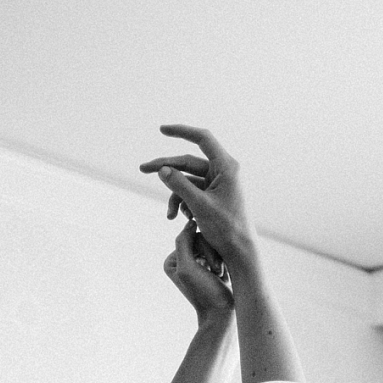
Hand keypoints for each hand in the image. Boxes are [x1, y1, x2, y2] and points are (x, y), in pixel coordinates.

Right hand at [140, 126, 255, 270]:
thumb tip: (162, 169)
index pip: (202, 139)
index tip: (162, 130)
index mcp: (226, 166)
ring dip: (175, 195)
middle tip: (143, 169)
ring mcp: (217, 184)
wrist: (239, 252)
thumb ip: (180, 185)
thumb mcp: (199, 206)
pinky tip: (179, 218)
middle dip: (166, 168)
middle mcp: (223, 171)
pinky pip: (191, 192)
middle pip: (188, 162)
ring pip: (187, 180)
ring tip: (169, 215)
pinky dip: (182, 203)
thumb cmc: (226, 229)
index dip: (182, 131)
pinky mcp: (212, 196)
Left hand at [164, 222, 233, 323]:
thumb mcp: (187, 267)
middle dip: (212, 254)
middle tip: (216, 272)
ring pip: (211, 245)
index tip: (208, 268)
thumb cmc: (204, 293)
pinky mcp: (210, 268)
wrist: (221, 314)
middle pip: (201, 239)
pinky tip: (223, 275)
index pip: (190, 237)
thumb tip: (190, 222)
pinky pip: (218, 253)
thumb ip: (184, 242)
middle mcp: (182, 261)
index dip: (203, 248)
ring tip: (220, 275)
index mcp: (171, 261)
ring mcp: (197, 264)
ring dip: (218, 259)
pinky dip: (223, 262)